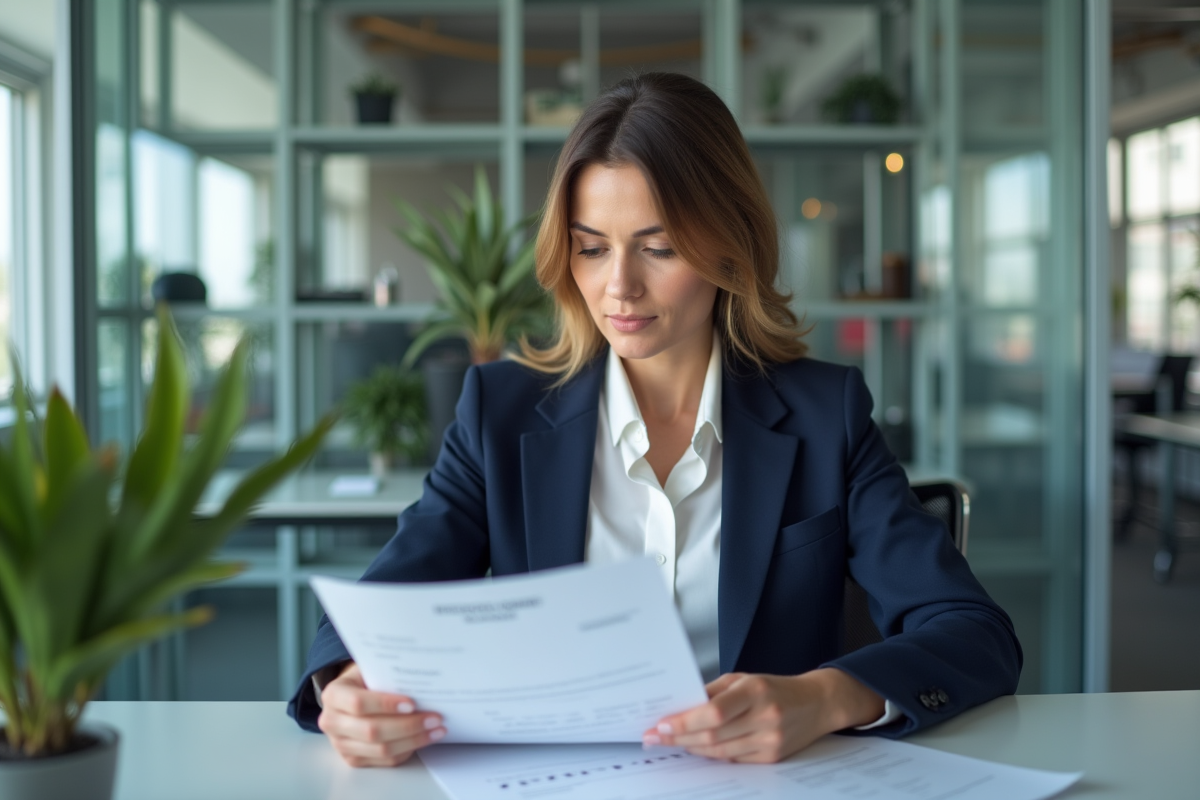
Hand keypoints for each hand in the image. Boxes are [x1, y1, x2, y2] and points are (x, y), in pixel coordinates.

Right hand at [317, 662, 446, 766]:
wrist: (349, 697)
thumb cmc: (365, 679)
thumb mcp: (369, 669)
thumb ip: (386, 674)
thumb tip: (420, 679)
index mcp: (333, 695)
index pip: (358, 703)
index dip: (386, 704)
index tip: (413, 703)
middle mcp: (332, 722)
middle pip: (372, 731)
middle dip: (408, 725)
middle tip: (434, 718)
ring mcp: (341, 744)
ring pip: (381, 749)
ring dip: (413, 740)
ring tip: (436, 729)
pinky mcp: (353, 759)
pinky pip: (385, 761)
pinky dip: (407, 750)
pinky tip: (423, 739)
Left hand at [642, 669, 884, 762]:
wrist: (817, 703)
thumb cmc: (775, 688)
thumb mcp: (744, 678)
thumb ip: (713, 692)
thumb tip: (681, 706)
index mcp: (755, 691)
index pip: (713, 712)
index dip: (684, 721)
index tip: (661, 724)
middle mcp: (764, 717)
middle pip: (713, 735)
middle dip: (678, 737)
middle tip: (654, 737)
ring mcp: (770, 740)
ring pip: (720, 752)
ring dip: (691, 748)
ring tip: (670, 742)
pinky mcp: (772, 757)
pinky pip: (733, 760)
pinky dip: (712, 755)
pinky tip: (696, 748)